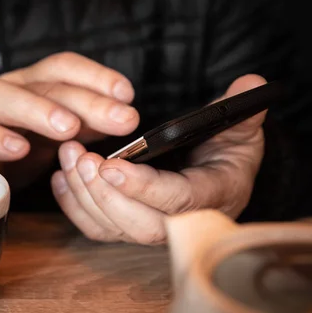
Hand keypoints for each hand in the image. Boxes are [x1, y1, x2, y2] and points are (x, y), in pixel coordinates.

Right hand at [0, 52, 138, 188]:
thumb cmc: (16, 148)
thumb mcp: (57, 134)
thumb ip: (86, 124)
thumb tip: (125, 116)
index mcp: (32, 85)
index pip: (63, 67)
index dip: (96, 76)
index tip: (127, 94)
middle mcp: (8, 91)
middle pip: (44, 84)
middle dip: (85, 100)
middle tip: (121, 119)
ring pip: (2, 98)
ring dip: (38, 110)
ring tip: (69, 129)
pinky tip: (20, 149)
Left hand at [51, 74, 266, 244]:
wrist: (214, 175)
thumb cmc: (226, 151)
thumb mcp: (240, 128)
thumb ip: (240, 109)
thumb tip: (250, 83)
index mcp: (213, 197)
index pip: (176, 202)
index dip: (143, 187)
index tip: (110, 165)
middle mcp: (181, 222)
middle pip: (138, 225)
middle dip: (104, 193)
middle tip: (82, 157)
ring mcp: (151, 228)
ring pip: (110, 228)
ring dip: (83, 194)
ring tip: (68, 155)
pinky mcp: (128, 227)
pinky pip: (96, 228)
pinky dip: (73, 205)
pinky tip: (61, 176)